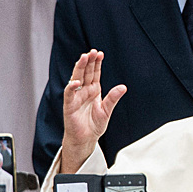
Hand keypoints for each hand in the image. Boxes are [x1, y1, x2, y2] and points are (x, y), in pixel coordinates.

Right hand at [60, 50, 126, 172]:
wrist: (85, 140)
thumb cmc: (94, 126)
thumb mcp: (107, 111)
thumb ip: (113, 98)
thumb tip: (123, 87)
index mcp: (93, 90)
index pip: (94, 73)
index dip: (97, 63)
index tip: (100, 53)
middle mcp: (83, 91)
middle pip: (85, 72)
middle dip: (88, 62)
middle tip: (92, 52)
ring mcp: (76, 97)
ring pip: (76, 79)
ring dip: (79, 68)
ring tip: (83, 58)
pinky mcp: (69, 106)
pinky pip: (69, 94)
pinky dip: (71, 88)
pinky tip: (76, 82)